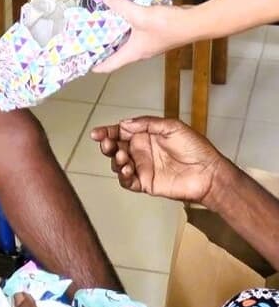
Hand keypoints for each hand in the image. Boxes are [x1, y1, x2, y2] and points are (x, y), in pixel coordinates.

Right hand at [91, 116, 226, 205]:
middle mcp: (141, 151)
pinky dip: (123, 176)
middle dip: (107, 145)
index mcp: (145, 136)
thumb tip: (124, 123)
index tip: (97, 133)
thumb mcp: (172, 127)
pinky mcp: (146, 183)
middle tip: (107, 144)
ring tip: (123, 158)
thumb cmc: (195, 148)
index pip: (120, 132)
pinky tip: (128, 170)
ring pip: (118, 164)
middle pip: (115, 148)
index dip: (107, 132)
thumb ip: (147, 124)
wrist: (209, 173)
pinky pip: (127, 181)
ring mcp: (142, 167)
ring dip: (115, 160)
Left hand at [92, 0, 193, 72]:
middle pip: (117, 54)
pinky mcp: (156, 35)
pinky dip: (127, 27)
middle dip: (103, 48)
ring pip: (127, 42)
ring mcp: (149, 44)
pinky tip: (124, 15)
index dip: (97, 65)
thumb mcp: (138, 14)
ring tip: (103, 25)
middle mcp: (140, 52)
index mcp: (133, 53)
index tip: (85, 63)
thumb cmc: (167, 25)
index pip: (110, 66)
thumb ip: (120, 5)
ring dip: (116, 35)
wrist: (194, 23)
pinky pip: (136, 33)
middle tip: (89, 39)